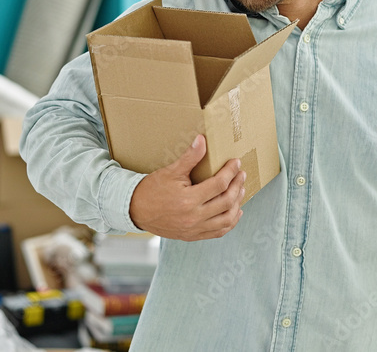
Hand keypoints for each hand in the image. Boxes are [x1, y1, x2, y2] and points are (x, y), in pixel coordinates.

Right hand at [129, 135, 245, 240]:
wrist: (135, 211)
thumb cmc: (152, 190)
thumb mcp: (171, 171)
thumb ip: (190, 157)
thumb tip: (202, 139)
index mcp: (188, 200)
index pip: (219, 184)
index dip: (231, 172)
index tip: (236, 163)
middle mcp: (194, 217)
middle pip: (227, 201)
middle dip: (238, 186)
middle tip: (241, 174)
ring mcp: (194, 229)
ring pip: (226, 219)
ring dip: (237, 204)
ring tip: (240, 190)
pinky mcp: (193, 236)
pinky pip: (218, 232)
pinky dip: (230, 222)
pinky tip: (235, 211)